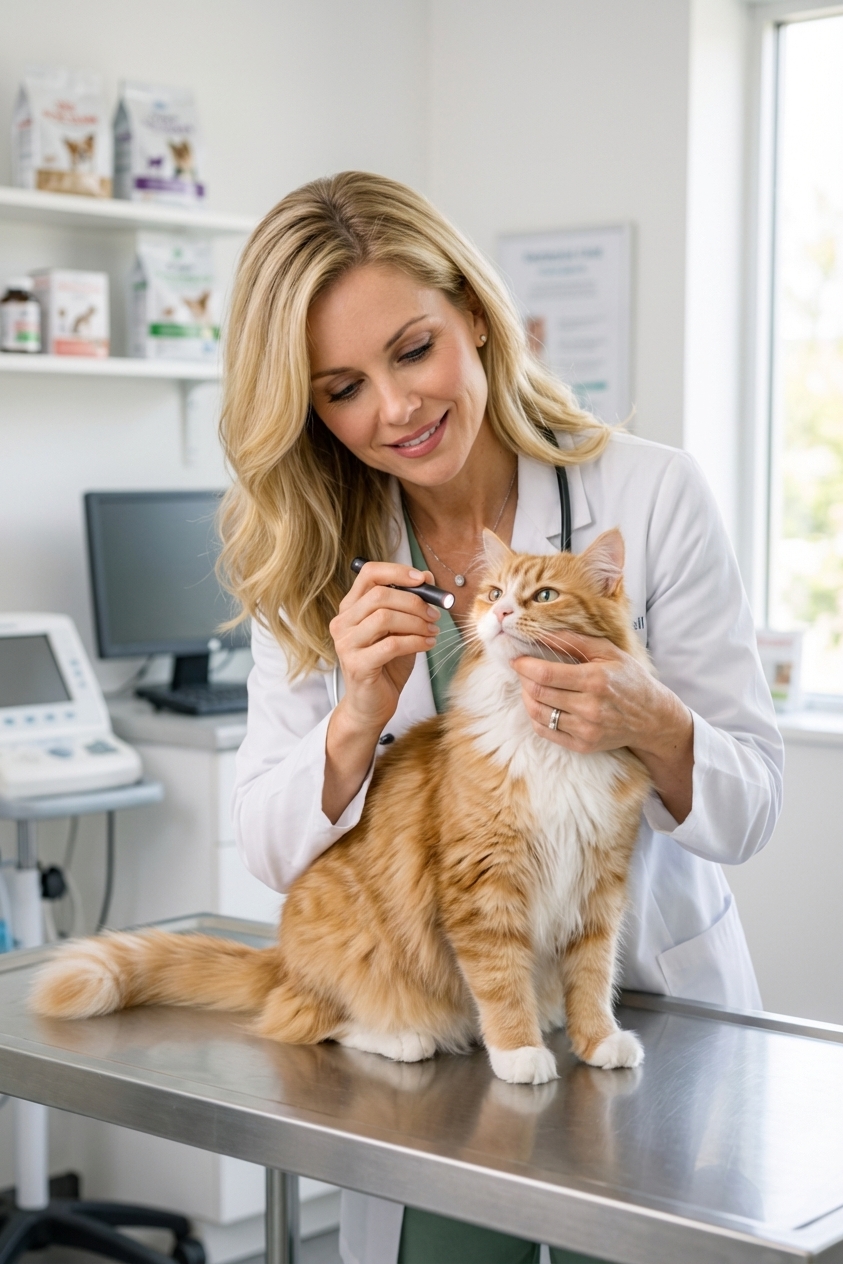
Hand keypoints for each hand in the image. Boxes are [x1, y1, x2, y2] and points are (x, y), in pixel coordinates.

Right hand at [329, 560, 440, 734]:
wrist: (371, 706)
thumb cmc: (385, 666)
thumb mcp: (400, 630)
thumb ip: (409, 604)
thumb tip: (428, 578)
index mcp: (351, 608)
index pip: (369, 574)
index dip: (397, 571)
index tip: (423, 579)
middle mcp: (343, 622)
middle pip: (380, 595)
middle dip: (414, 601)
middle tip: (434, 614)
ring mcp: (346, 643)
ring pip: (384, 617)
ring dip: (416, 622)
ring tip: (431, 631)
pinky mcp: (357, 664)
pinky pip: (391, 644)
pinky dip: (416, 641)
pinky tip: (427, 645)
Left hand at [511, 631, 694, 822]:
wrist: (652, 718)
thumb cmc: (629, 679)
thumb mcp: (608, 652)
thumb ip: (573, 640)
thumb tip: (540, 633)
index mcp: (595, 680)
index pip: (545, 674)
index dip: (524, 665)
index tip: (517, 658)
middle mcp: (590, 707)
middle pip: (538, 694)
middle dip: (524, 679)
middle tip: (523, 670)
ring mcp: (586, 729)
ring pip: (538, 714)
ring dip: (527, 698)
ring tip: (530, 686)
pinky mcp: (583, 745)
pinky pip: (546, 732)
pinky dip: (536, 717)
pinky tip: (540, 705)